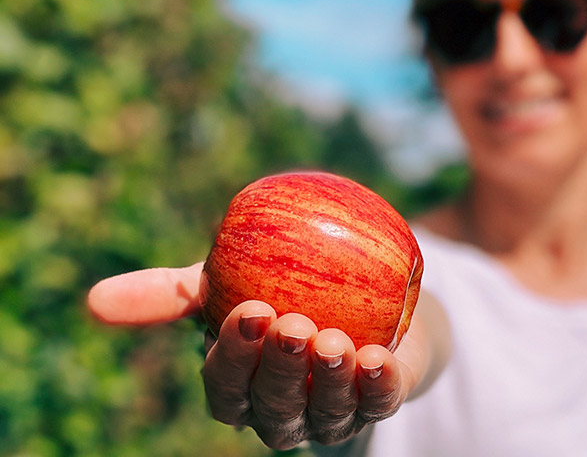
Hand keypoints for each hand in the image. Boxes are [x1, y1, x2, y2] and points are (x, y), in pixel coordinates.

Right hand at [87, 263, 435, 448]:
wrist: (357, 297)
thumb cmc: (274, 291)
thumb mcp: (220, 285)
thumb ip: (169, 295)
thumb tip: (94, 301)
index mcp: (241, 389)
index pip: (226, 388)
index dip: (233, 358)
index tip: (248, 311)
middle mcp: (281, 412)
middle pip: (272, 405)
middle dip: (279, 370)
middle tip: (291, 324)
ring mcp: (330, 414)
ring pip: (324, 413)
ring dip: (328, 381)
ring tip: (334, 340)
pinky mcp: (377, 402)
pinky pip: (379, 404)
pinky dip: (378, 387)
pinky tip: (379, 359)